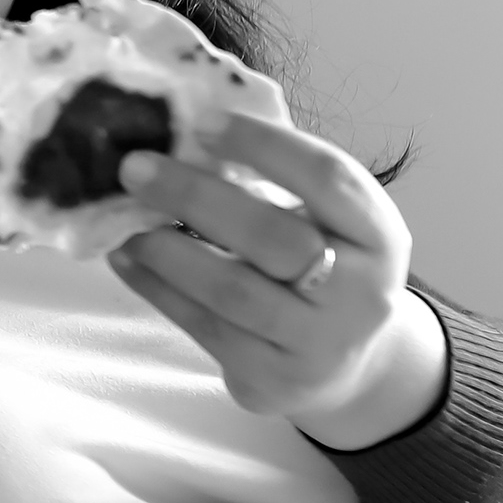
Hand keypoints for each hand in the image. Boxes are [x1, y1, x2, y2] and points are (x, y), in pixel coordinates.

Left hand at [107, 112, 449, 450]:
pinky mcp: (274, 380)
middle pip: (275, 238)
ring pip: (232, 292)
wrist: (348, 366)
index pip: (328, 179)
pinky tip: (127, 260)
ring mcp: (318, 343)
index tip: (202, 123)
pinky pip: (205, 328)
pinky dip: (157, 289)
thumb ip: (276, 181)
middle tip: (135, 168)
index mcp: (378, 235)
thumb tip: (182, 134)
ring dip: (167, 251)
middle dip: (196, 197)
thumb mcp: (327, 222)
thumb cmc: (323, 267)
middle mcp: (361, 293)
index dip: (265, 146)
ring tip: (124, 222)